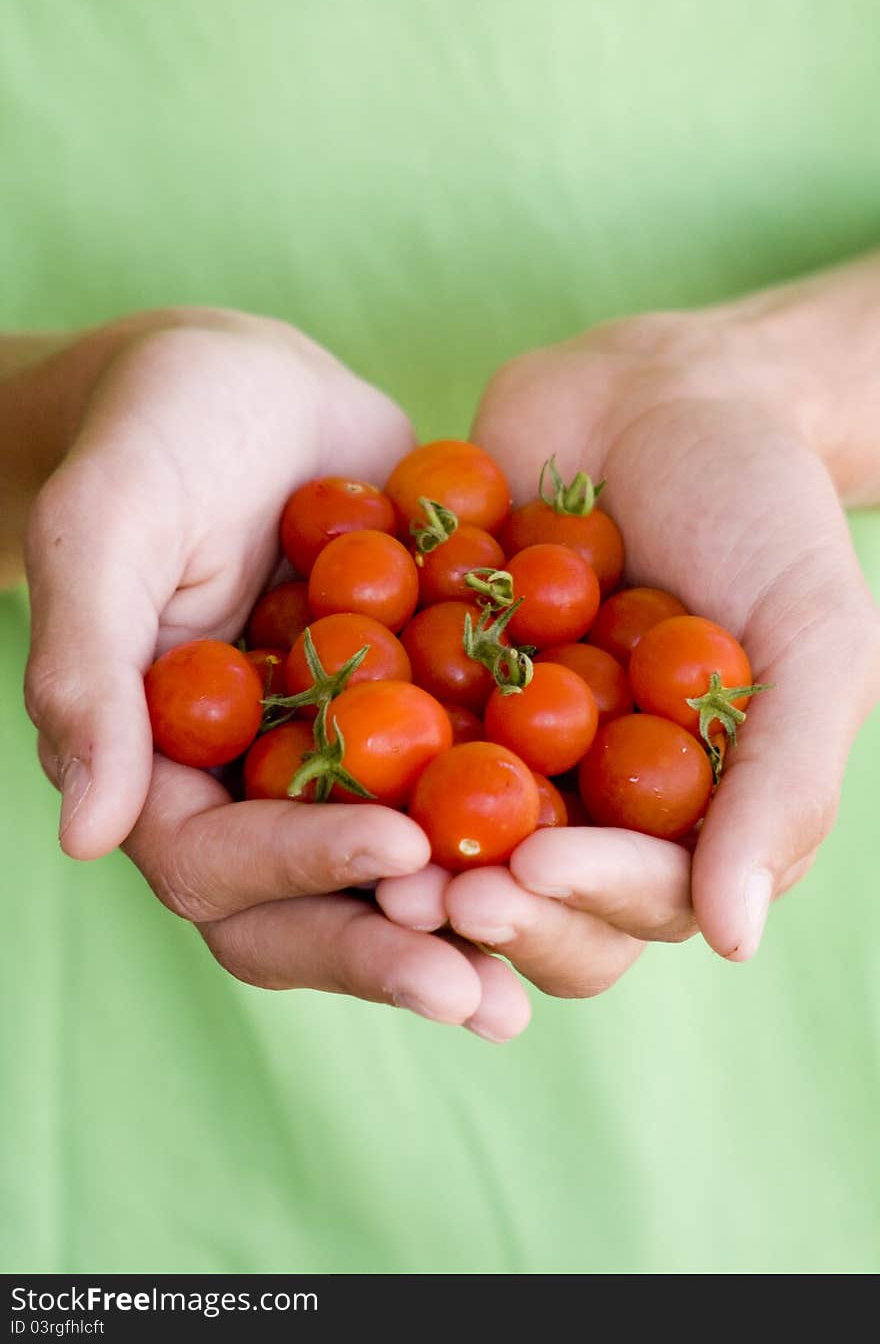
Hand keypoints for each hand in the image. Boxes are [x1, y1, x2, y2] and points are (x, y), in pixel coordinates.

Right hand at [22, 311, 529, 1040]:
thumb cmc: (157, 434)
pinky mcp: (409, 733)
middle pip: (304, 911)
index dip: (299, 865)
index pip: (212, 861)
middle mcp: (247, 793)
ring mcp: (333, 771)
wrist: (257, 390)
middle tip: (479, 991)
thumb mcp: (107, 526)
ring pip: (391, 881)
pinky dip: (519, 837)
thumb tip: (85, 835)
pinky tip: (599, 857)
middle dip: (387, 948)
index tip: (396, 844)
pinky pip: (459, 801)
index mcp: (160, 768)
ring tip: (542, 962)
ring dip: (462, 930)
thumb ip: (86, 670)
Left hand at [381, 303, 879, 997]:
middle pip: (527, 903)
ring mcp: (492, 751)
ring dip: (395, 860)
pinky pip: (371, 736)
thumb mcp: (813, 635)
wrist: (659, 393)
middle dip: (478, 903)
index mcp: (683, 818)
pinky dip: (337, 746)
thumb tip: (734, 939)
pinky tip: (296, 743)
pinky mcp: (420, 691)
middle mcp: (582, 804)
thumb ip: (784, 782)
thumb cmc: (762, 511)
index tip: (534, 866)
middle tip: (419, 891)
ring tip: (354, 843)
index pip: (637, 902)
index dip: (586, 898)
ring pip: (437, 843)